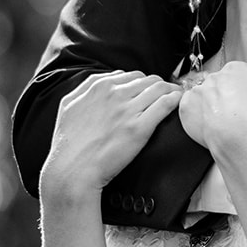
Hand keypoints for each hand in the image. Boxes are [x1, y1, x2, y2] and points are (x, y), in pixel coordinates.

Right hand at [41, 72, 182, 203]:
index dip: (143, 83)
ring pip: (160, 88)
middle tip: (166, 94)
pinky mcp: (140, 128)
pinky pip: (165, 104)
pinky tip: (178, 102)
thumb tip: (105, 80)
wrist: (73, 171)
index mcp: (98, 87)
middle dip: (158, 86)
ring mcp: (127, 111)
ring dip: (171, 90)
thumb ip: (85, 88)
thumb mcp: (68, 106)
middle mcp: (114, 94)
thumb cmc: (68, 143)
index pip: (132, 75)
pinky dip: (175, 100)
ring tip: (177, 96)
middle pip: (148, 80)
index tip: (149, 91)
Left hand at [179, 60, 246, 149]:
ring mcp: (198, 91)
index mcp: (235, 69)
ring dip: (212, 107)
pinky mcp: (187, 107)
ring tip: (224, 122)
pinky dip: (197, 116)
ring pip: (205, 98)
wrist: (235, 132)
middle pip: (222, 86)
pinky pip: (190, 110)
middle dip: (228, 97)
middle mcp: (214, 77)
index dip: (246, 90)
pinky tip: (209, 125)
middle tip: (238, 113)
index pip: (240, 76)